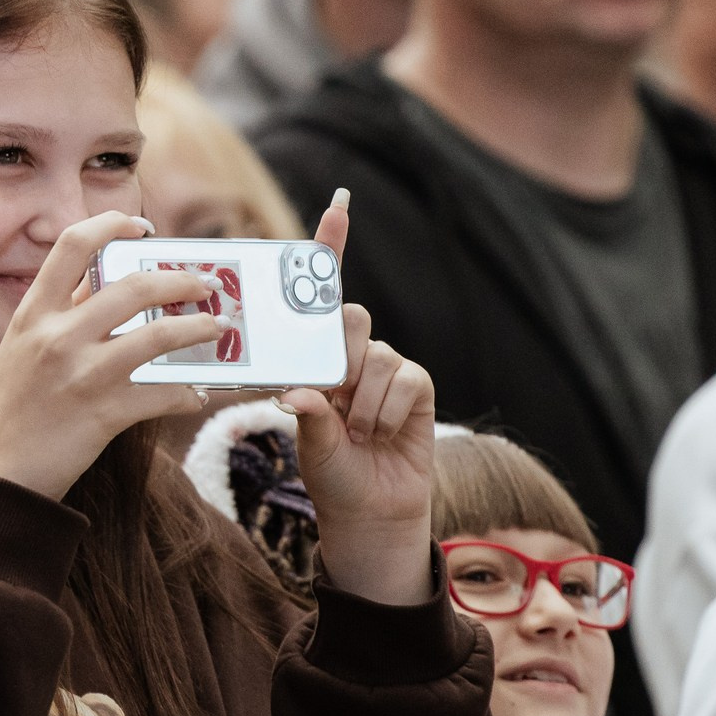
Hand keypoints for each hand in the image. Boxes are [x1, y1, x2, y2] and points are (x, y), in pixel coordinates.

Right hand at [0, 210, 217, 499]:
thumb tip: (112, 284)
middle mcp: (58, 336)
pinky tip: (197, 393)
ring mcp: (83, 374)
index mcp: (34, 313)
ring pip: (160, 336)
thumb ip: (63, 313)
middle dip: (181, 281)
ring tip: (218, 328)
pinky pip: (163, 392)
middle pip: (134, 286)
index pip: (73, 245)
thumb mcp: (24, 347)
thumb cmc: (12, 407)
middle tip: (204, 285)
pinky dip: (188, 392)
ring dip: (199, 329)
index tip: (143, 227)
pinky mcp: (104, 414)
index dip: (112, 225)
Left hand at [281, 193, 436, 604]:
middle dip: (338, 359)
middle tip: (334, 400)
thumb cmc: (331, 473)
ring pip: (374, 355)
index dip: (331, 247)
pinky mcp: (417, 384)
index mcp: (317, 356)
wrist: (370, 510)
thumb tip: (298, 393)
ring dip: (362, 402)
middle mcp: (352, 353)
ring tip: (358, 433)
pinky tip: (382, 432)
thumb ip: (308, 414)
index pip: (323, 295)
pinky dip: (387, 410)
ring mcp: (385, 366)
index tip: (337, 205)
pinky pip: (403, 378)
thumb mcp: (310, 444)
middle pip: (348, 318)